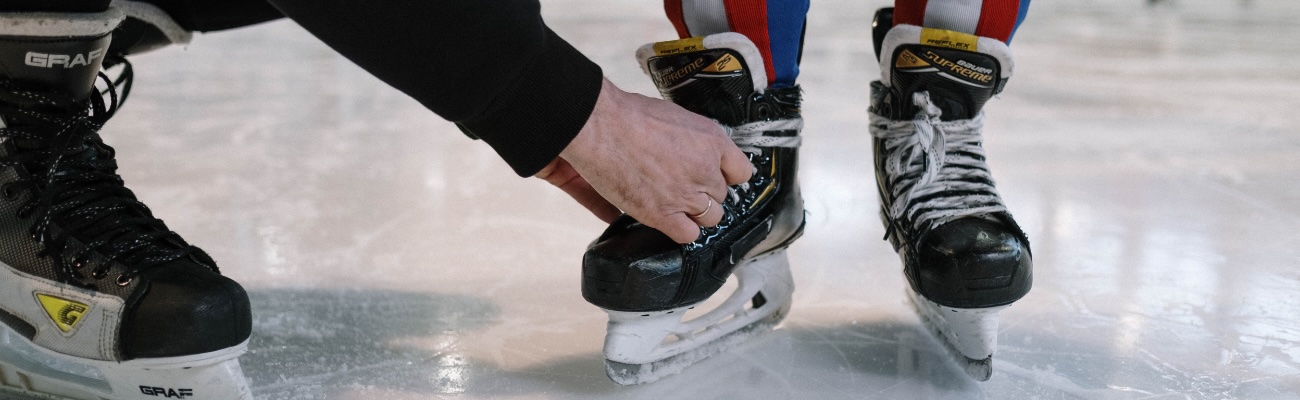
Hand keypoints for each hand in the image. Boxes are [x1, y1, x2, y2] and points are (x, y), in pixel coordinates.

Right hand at [539, 78, 752, 243]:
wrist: (601, 126)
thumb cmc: (630, 116)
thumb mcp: (676, 116)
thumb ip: (693, 139)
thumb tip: (693, 152)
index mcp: (713, 141)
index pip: (741, 171)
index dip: (727, 175)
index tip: (717, 177)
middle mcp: (705, 169)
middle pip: (722, 195)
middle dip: (705, 192)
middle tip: (683, 186)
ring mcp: (686, 194)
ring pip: (710, 217)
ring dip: (696, 213)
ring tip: (676, 203)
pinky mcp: (663, 214)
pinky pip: (689, 235)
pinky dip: (682, 230)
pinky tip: (669, 219)